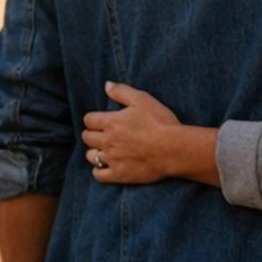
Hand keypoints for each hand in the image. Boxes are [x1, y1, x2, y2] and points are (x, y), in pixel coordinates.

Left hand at [81, 84, 221, 186]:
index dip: (93, 119)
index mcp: (111, 122)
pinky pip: (98, 175)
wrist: (174, 150)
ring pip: (91, 156)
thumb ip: (122, 92)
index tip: (100, 120)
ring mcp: (112, 159)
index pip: (89, 119)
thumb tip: (106, 86)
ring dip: (95, 152)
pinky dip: (99, 170)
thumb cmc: (161, 123)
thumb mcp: (143, 100)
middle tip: (102, 134)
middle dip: (92, 134)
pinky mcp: (119, 174)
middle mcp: (107, 141)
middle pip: (87, 137)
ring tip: (105, 150)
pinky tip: (106, 167)